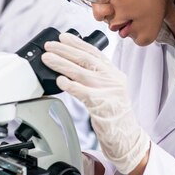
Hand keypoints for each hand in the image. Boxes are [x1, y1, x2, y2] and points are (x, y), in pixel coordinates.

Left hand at [42, 33, 150, 174]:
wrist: (126, 137)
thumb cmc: (114, 115)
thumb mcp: (109, 90)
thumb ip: (96, 77)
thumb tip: (72, 65)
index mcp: (114, 73)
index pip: (94, 53)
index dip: (77, 43)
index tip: (63, 37)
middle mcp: (112, 79)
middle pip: (86, 59)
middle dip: (65, 50)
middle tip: (49, 46)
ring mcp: (108, 91)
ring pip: (81, 72)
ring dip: (61, 64)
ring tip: (48, 59)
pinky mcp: (102, 104)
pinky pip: (82, 92)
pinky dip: (70, 85)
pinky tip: (60, 81)